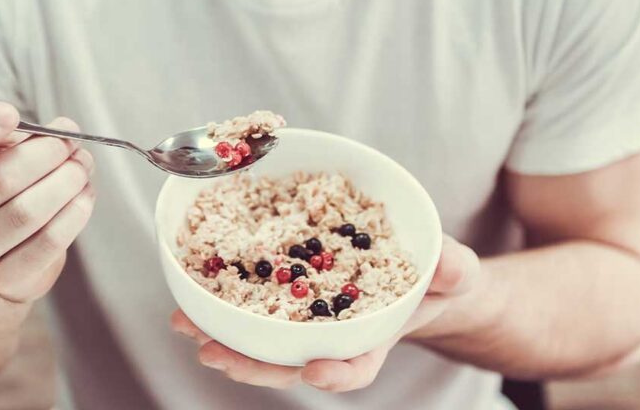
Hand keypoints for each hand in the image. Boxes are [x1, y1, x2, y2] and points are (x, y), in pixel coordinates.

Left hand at [171, 235, 479, 391]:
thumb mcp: (452, 272)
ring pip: (260, 339)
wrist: (411, 264)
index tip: (316, 371)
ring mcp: (304, 321)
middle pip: (289, 363)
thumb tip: (451, 266)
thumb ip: (454, 270)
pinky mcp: (284, 295)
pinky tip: (189, 294)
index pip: (355, 368)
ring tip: (185, 326)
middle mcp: (331, 338)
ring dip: (221, 336)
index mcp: (372, 340)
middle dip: (251, 364)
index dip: (336, 375)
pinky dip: (219, 303)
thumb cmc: (433, 275)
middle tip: (215, 355)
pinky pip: (249, 305)